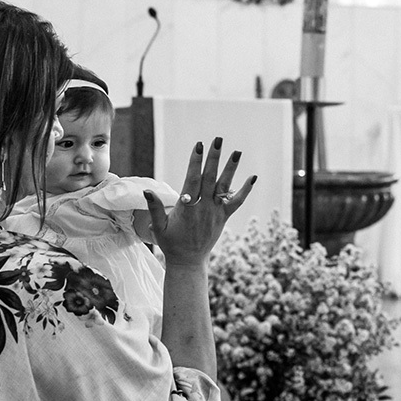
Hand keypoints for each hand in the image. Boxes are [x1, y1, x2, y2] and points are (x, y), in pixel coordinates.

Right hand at [145, 138, 255, 266]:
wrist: (189, 261)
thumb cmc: (170, 243)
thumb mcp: (158, 227)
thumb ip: (154, 208)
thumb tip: (146, 191)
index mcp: (187, 207)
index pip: (192, 179)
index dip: (195, 162)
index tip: (198, 145)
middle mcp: (203, 207)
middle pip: (210, 178)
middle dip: (214, 158)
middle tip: (218, 139)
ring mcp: (215, 212)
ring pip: (224, 187)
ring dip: (231, 168)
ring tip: (237, 151)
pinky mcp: (223, 217)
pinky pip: (236, 202)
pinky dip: (245, 190)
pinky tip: (253, 177)